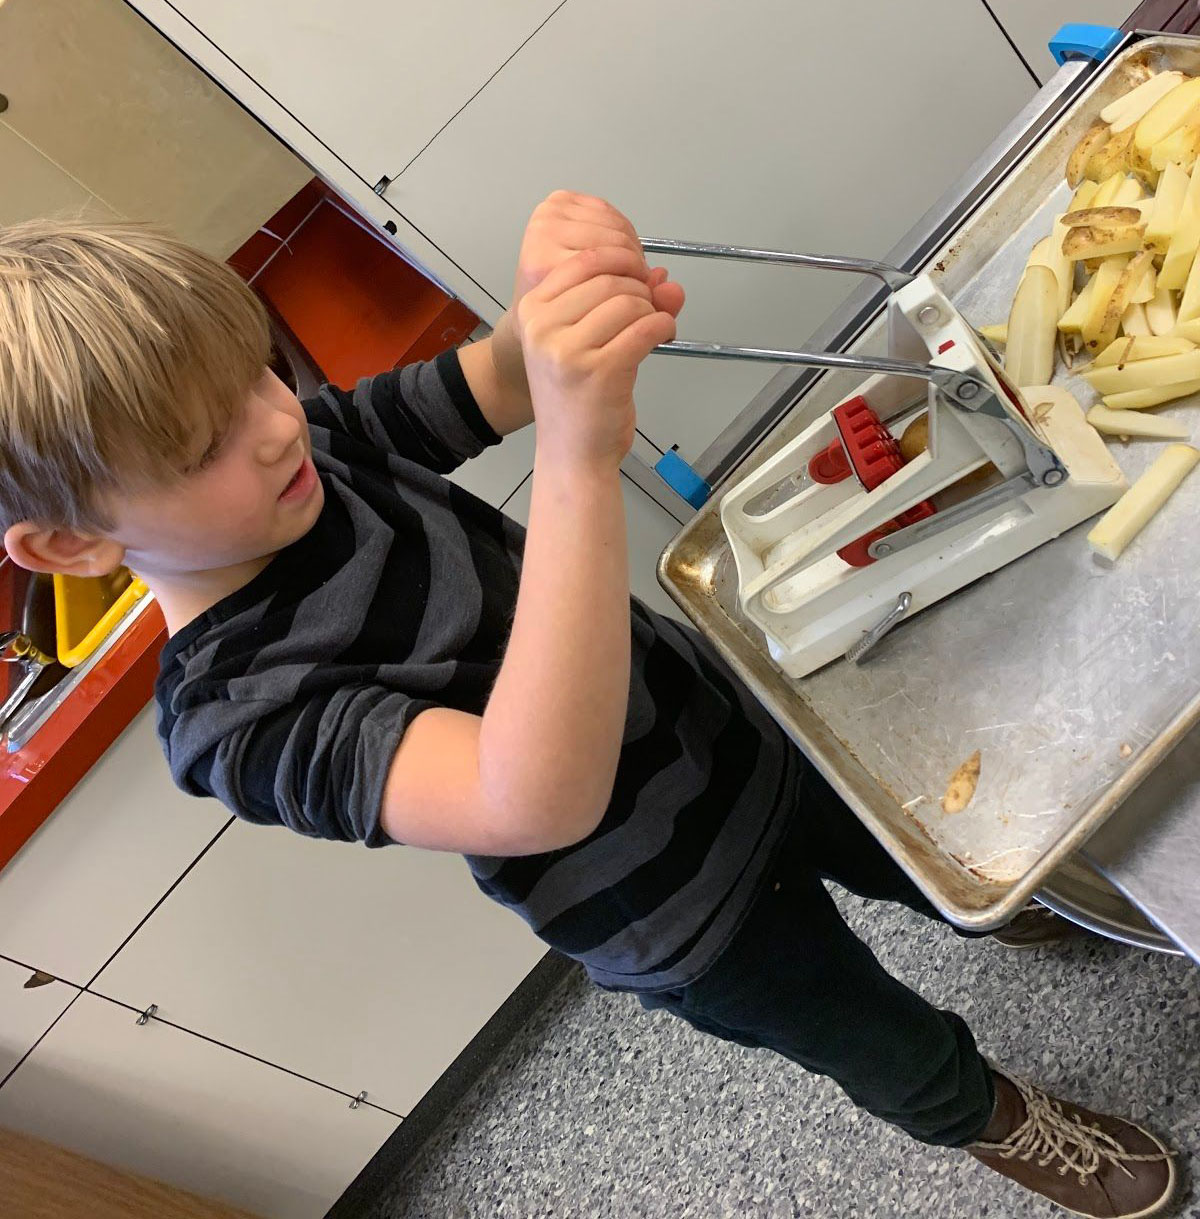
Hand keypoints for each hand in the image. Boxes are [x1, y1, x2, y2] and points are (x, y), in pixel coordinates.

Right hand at [516, 245, 677, 468]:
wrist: (571, 454)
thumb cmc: (576, 399)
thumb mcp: (585, 340)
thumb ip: (620, 301)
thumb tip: (664, 276)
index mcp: (531, 311)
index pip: (584, 261)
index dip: (622, 261)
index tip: (638, 276)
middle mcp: (543, 327)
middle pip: (610, 280)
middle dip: (641, 290)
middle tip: (649, 310)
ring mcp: (569, 350)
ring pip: (630, 301)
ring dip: (653, 311)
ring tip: (653, 329)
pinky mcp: (601, 371)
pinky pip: (646, 328)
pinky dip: (664, 327)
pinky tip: (663, 336)